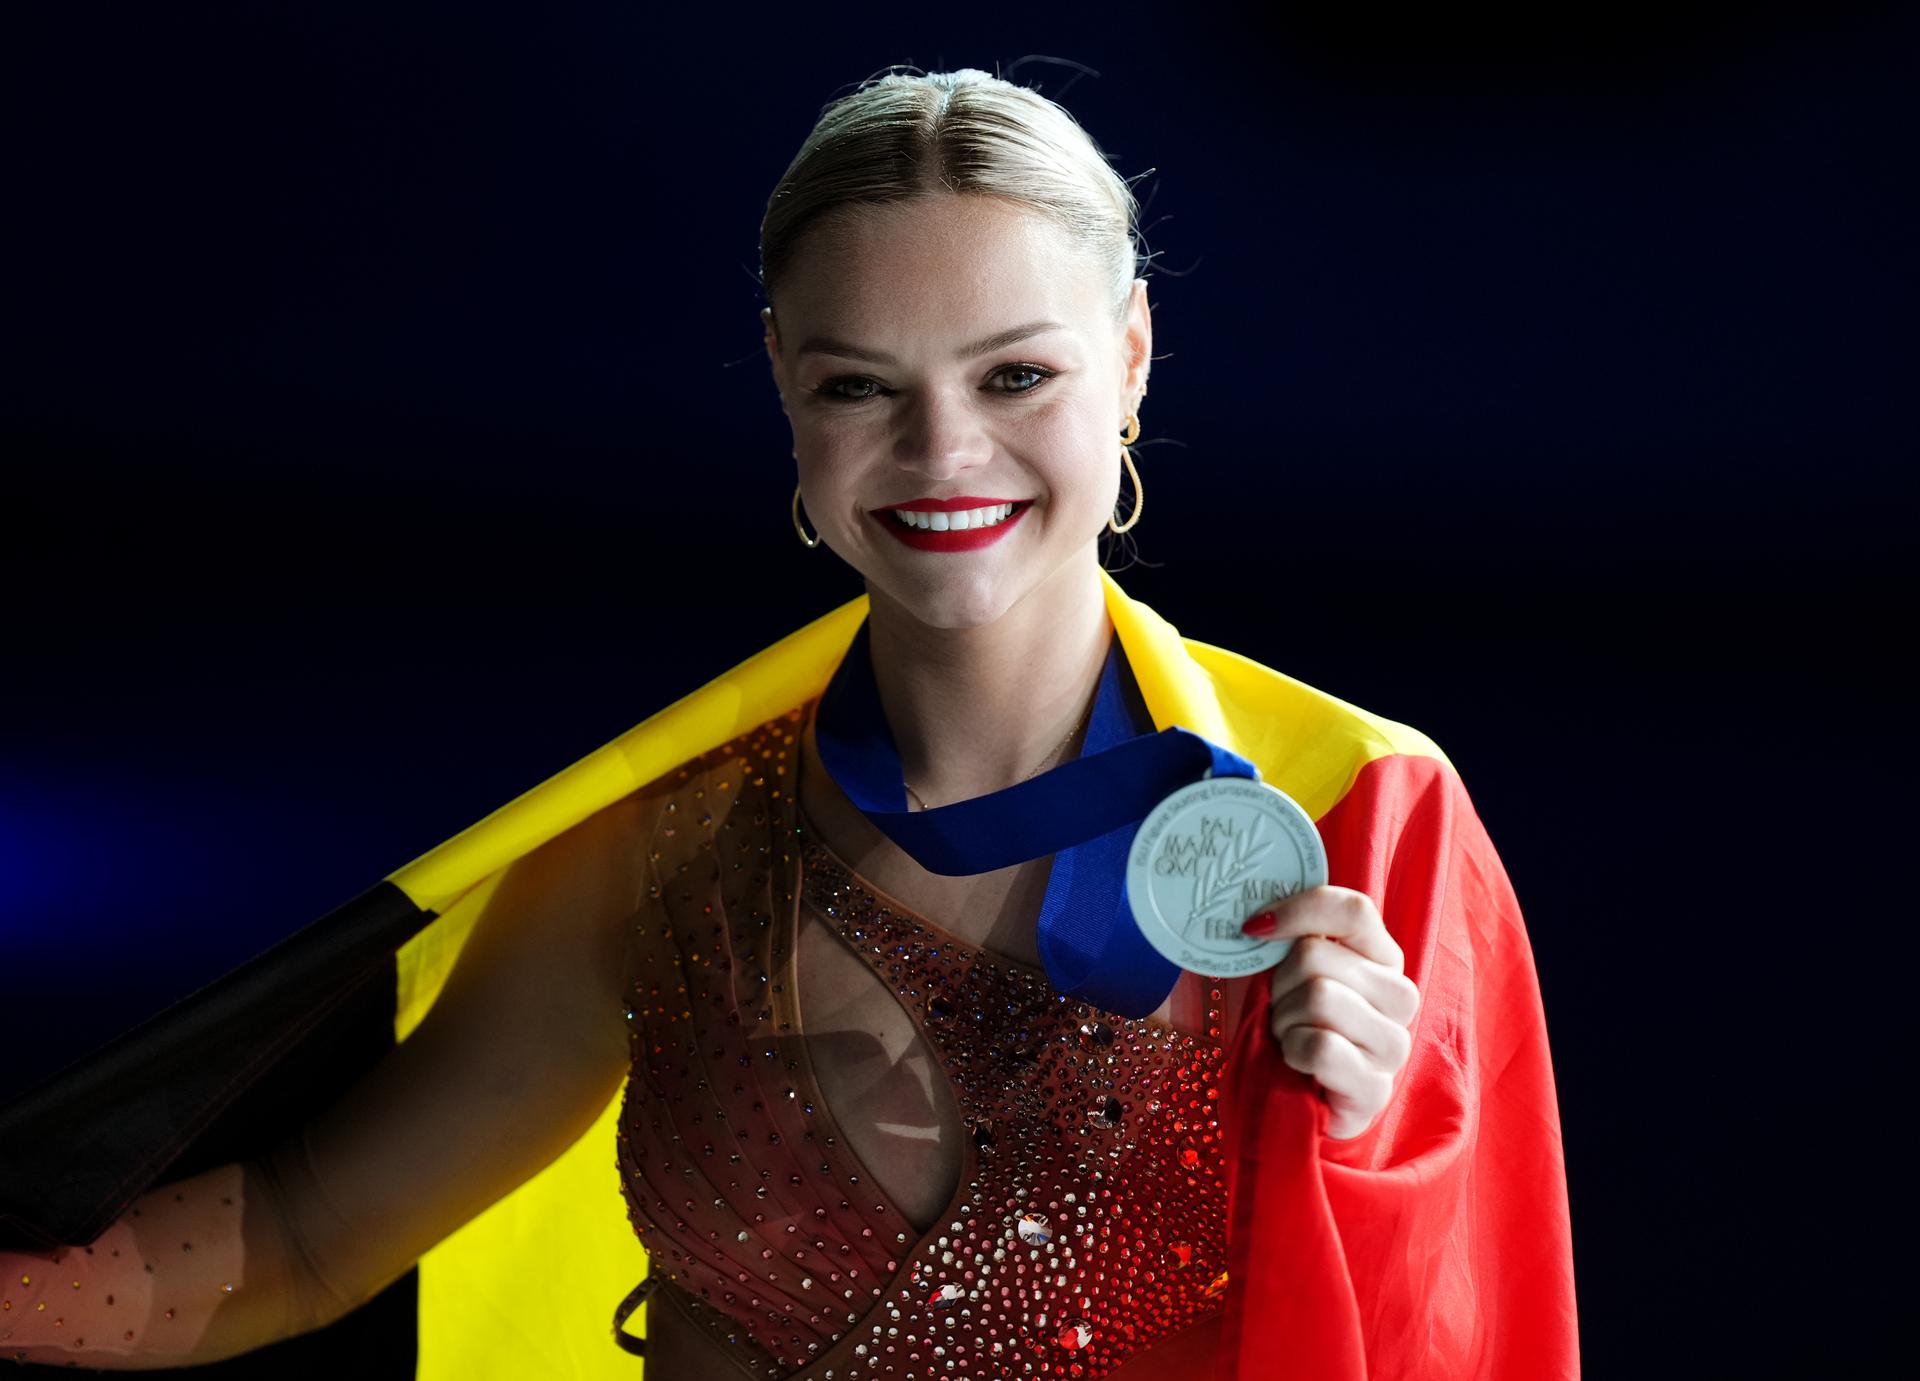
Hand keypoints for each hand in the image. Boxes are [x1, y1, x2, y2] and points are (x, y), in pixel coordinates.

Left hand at [1242, 886, 1420, 1139]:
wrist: (1287, 1099)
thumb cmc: (1287, 1026)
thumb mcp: (1282, 972)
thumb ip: (1285, 938)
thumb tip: (1257, 917)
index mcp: (1381, 957)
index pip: (1353, 910)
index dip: (1297, 911)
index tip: (1254, 929)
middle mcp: (1399, 995)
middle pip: (1317, 956)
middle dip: (1278, 984)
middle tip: (1278, 1010)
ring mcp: (1394, 1043)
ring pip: (1319, 997)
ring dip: (1283, 1020)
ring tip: (1289, 1037)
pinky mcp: (1376, 1087)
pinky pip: (1320, 1047)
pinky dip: (1291, 1052)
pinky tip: (1297, 1064)